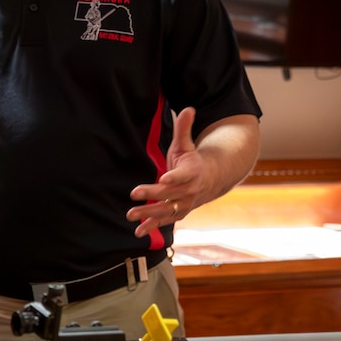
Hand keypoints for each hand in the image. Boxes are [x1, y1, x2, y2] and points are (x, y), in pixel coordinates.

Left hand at [127, 106, 207, 237]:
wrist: (209, 181)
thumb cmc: (192, 160)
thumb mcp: (186, 144)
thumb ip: (184, 128)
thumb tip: (188, 108)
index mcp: (192, 172)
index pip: (183, 175)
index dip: (174, 177)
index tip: (164, 178)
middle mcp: (189, 190)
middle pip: (169, 194)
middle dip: (152, 195)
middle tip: (134, 194)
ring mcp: (184, 204)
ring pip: (165, 211)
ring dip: (148, 214)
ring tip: (131, 214)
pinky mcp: (178, 213)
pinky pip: (164, 222)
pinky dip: (151, 227)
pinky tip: (138, 232)